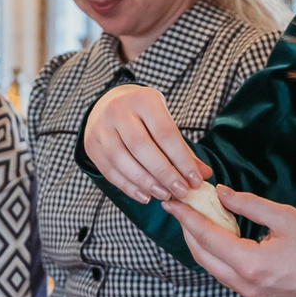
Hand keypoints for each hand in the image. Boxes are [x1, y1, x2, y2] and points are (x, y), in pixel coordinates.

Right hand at [84, 84, 208, 202]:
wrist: (108, 103)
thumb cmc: (143, 114)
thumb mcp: (164, 120)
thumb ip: (182, 147)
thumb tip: (203, 175)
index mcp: (143, 100)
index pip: (165, 134)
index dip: (182, 160)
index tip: (194, 180)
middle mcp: (118, 111)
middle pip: (142, 148)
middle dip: (164, 174)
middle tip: (181, 191)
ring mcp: (101, 128)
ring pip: (123, 161)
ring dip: (146, 183)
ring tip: (164, 195)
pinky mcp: (92, 145)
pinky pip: (110, 171)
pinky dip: (128, 187)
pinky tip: (145, 196)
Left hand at [163, 189, 295, 296]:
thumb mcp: (284, 217)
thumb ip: (248, 204)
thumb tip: (220, 194)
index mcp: (250, 264)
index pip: (206, 237)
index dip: (186, 217)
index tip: (172, 202)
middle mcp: (245, 285)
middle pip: (202, 257)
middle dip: (188, 232)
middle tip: (180, 209)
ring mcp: (250, 296)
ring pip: (213, 269)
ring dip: (202, 245)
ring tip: (197, 221)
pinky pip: (227, 276)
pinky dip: (218, 257)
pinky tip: (221, 239)